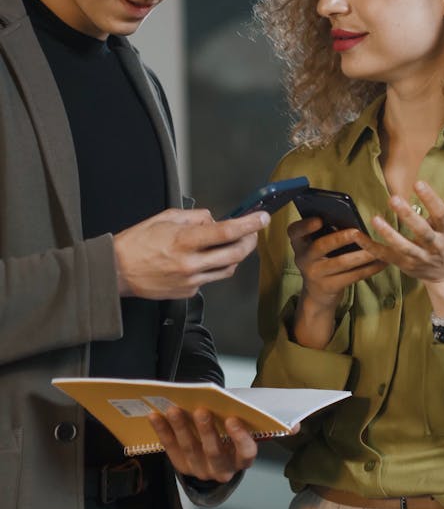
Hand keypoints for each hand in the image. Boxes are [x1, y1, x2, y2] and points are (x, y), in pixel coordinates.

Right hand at [114, 208, 269, 298]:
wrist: (117, 272)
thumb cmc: (137, 242)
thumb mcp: (165, 217)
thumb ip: (194, 217)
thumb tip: (214, 219)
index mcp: (184, 240)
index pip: (226, 231)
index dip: (248, 224)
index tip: (262, 217)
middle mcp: (190, 263)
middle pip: (235, 254)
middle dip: (249, 241)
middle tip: (252, 231)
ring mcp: (191, 280)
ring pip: (228, 269)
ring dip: (235, 255)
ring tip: (231, 243)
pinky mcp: (188, 292)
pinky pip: (211, 278)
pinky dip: (214, 266)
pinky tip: (205, 258)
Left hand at [148, 407, 257, 483]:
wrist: (215, 460)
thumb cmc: (228, 434)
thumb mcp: (235, 429)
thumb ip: (230, 417)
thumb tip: (216, 397)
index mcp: (241, 459)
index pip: (246, 452)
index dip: (240, 437)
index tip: (232, 419)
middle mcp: (222, 469)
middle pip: (214, 452)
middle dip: (206, 430)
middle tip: (201, 411)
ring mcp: (201, 470)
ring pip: (190, 450)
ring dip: (181, 428)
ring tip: (174, 410)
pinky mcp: (183, 467)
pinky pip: (171, 448)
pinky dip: (162, 431)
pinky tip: (155, 416)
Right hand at [289, 216, 385, 307]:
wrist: (316, 293)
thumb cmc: (321, 260)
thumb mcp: (315, 246)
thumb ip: (326, 233)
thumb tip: (351, 220)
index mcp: (299, 243)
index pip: (295, 231)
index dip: (306, 225)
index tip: (319, 220)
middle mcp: (303, 258)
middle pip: (320, 246)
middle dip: (340, 238)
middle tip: (358, 232)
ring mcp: (315, 274)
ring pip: (341, 263)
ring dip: (362, 255)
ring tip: (378, 248)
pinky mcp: (329, 287)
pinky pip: (352, 276)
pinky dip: (368, 268)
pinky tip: (381, 262)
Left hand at [356, 170, 443, 314]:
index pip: (440, 213)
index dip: (431, 199)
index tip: (418, 183)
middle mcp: (434, 244)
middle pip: (422, 232)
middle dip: (408, 217)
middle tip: (393, 198)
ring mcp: (418, 257)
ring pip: (404, 247)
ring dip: (389, 234)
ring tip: (375, 219)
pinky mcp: (403, 264)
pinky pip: (385, 256)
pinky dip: (371, 247)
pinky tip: (357, 235)